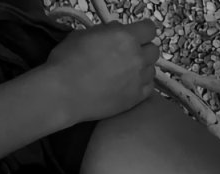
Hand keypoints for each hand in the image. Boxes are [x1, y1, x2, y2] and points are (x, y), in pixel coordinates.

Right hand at [42, 20, 159, 122]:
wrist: (65, 93)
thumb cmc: (68, 60)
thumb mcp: (83, 34)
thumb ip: (106, 31)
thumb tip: (117, 31)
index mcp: (125, 37)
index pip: (149, 29)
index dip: (143, 30)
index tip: (136, 34)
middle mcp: (137, 57)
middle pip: (154, 50)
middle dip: (143, 49)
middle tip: (129, 53)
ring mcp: (139, 79)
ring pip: (152, 69)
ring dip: (142, 67)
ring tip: (126, 71)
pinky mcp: (137, 98)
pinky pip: (149, 86)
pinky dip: (142, 84)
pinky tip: (129, 84)